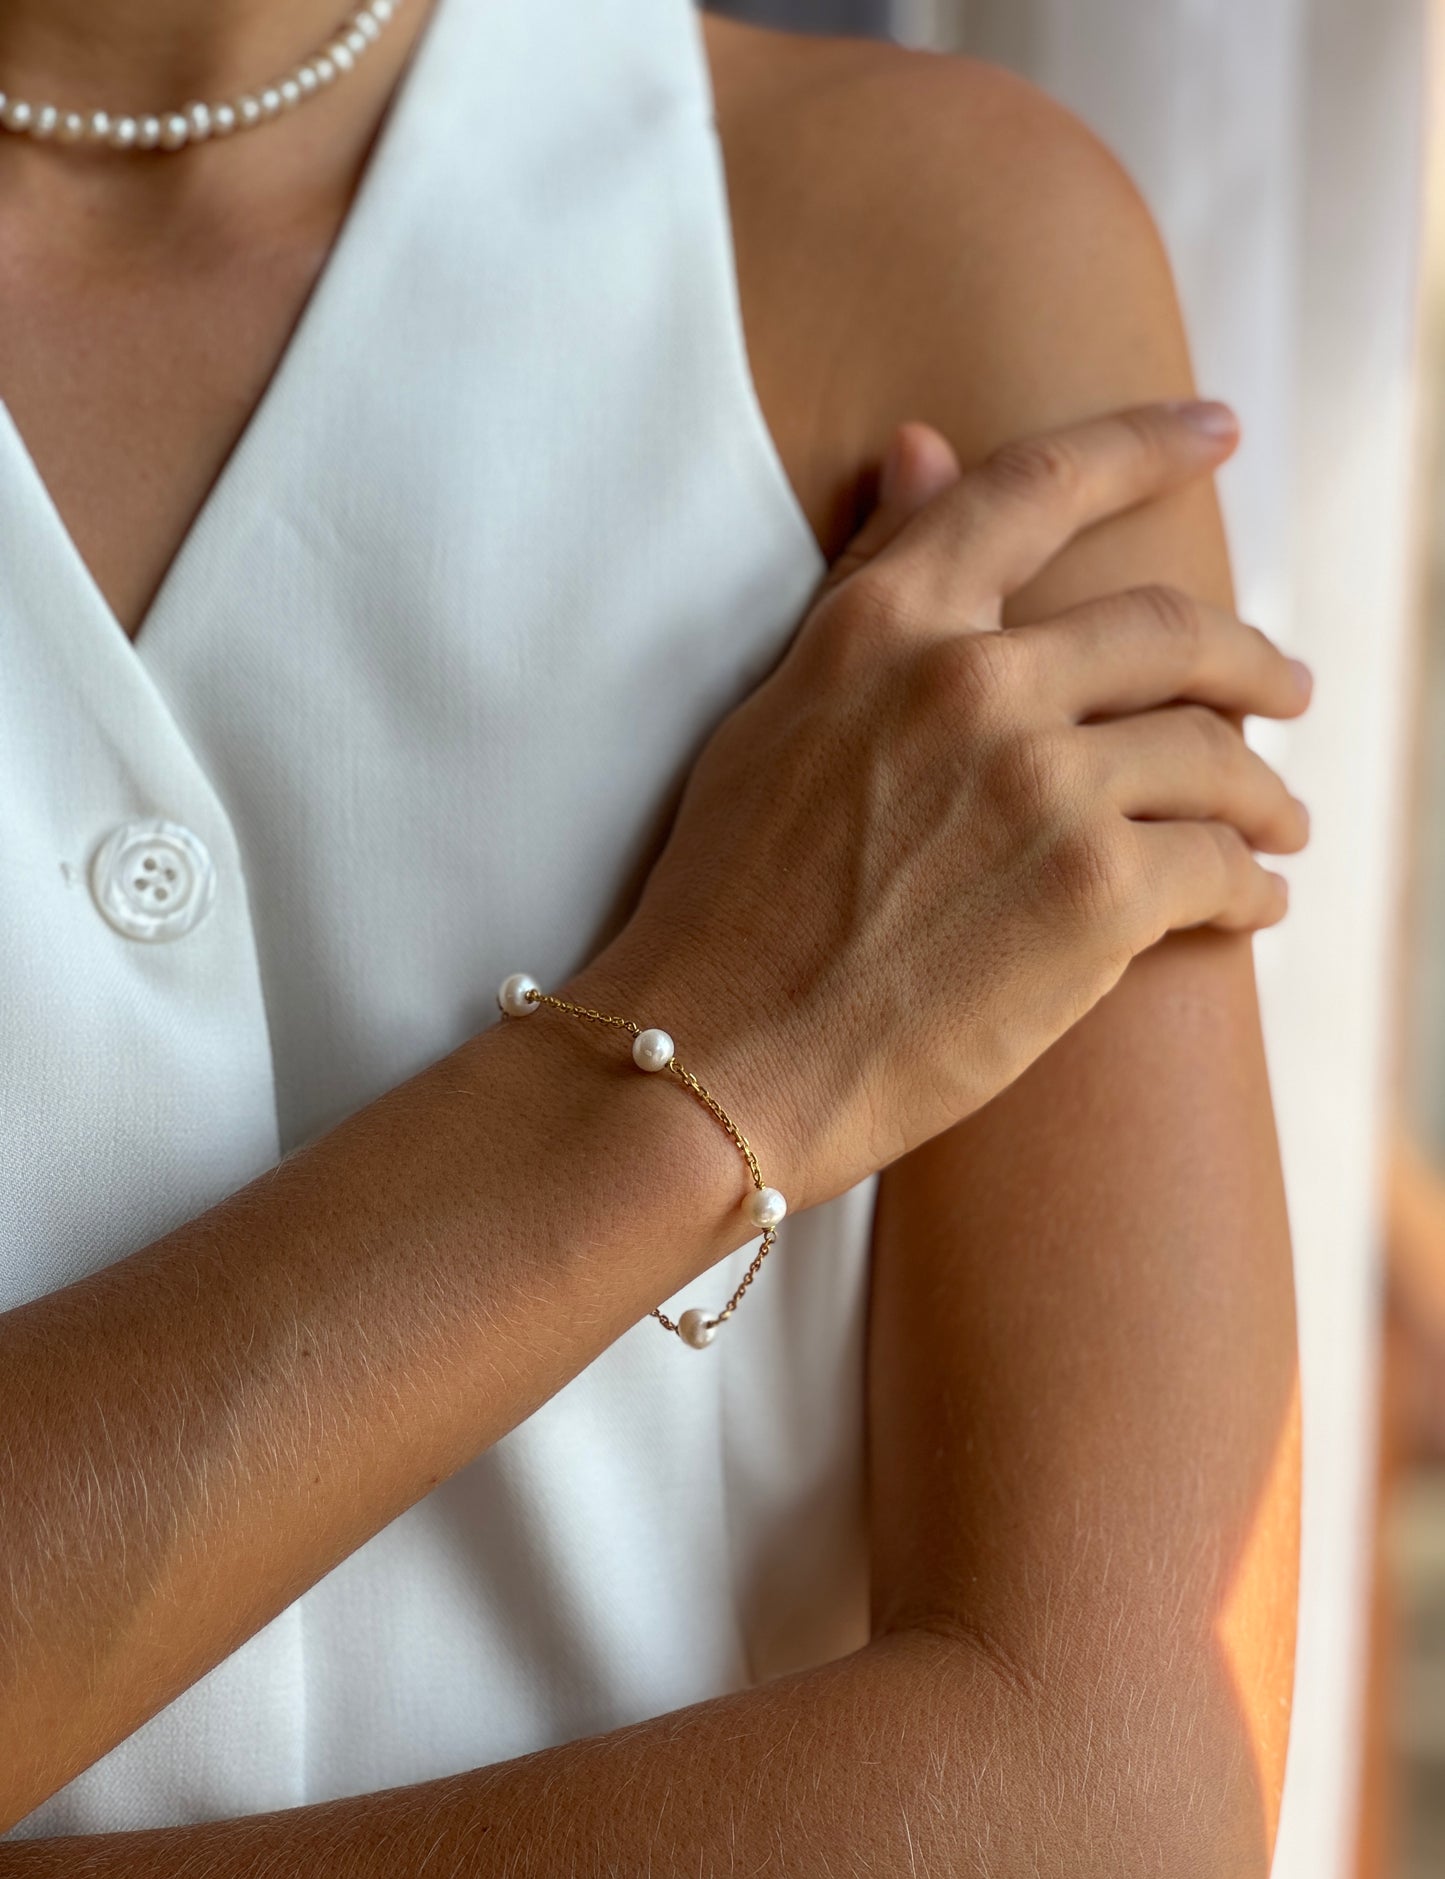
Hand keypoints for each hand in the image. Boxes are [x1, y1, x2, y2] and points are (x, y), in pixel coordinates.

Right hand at [578, 401, 1310, 1207]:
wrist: (710, 1064)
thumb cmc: (726, 904)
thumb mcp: (778, 714)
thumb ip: (868, 586)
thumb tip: (923, 448)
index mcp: (887, 626)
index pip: (1039, 488)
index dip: (1144, 446)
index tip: (1216, 432)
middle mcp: (972, 681)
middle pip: (1173, 631)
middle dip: (1253, 662)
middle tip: (1286, 690)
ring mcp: (1042, 784)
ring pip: (1216, 753)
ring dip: (1266, 794)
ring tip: (1280, 825)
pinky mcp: (1096, 895)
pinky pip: (1223, 866)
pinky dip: (1253, 887)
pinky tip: (1252, 904)